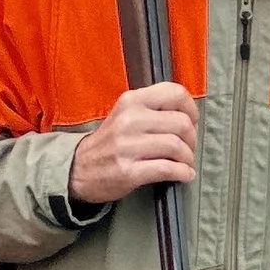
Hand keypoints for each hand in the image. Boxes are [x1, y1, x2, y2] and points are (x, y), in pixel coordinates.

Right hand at [67, 82, 196, 202]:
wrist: (78, 169)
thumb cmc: (109, 143)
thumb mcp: (125, 114)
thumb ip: (153, 109)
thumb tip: (188, 116)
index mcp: (131, 101)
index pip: (175, 93)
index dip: (191, 109)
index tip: (192, 122)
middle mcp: (129, 120)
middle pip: (181, 123)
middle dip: (192, 139)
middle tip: (188, 148)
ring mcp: (127, 146)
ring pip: (176, 146)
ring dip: (188, 158)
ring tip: (185, 163)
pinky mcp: (128, 171)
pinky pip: (167, 169)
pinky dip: (182, 173)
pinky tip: (184, 175)